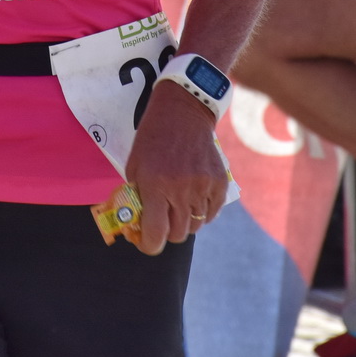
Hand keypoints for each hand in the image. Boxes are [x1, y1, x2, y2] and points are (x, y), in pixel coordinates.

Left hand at [125, 81, 226, 254]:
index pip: (156, 235)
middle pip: (178, 235)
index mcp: (156, 186)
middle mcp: (182, 190)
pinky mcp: (220, 182)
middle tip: (162, 219)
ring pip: (196, 226)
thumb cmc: (152, 138)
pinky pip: (211, 213)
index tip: (146, 242)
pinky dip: (202, 212)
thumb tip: (139, 225)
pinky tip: (192, 198)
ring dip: (185, 221)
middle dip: (167, 231)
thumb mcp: (135, 166)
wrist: (183, 111)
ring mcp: (204, 186)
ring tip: (177, 204)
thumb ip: (138, 197)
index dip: (149, 245)